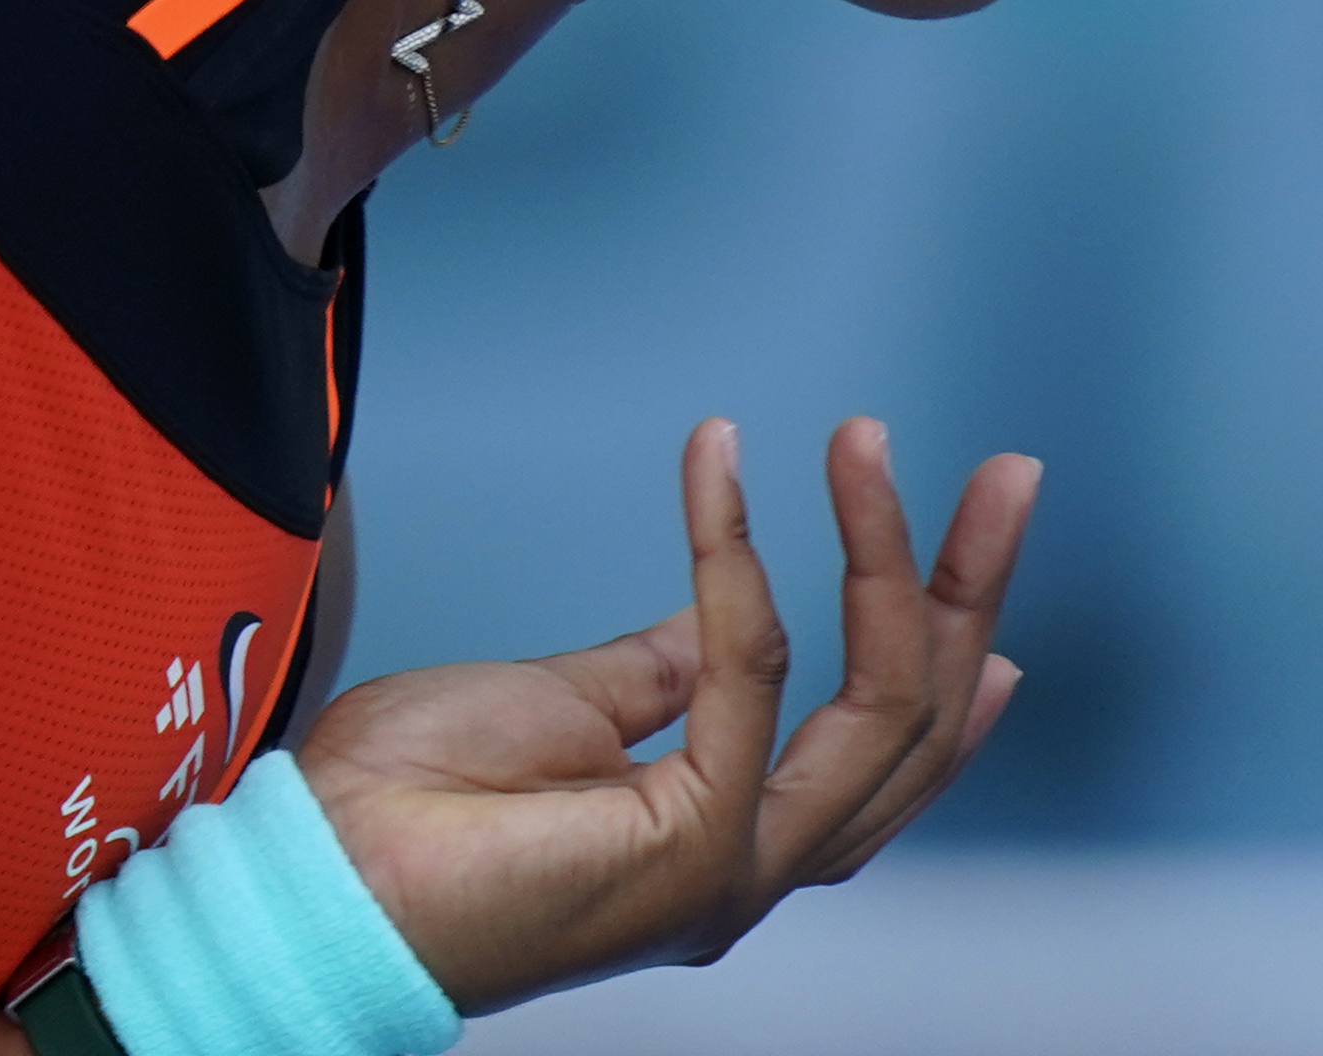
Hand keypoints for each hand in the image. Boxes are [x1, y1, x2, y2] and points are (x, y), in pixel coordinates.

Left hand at [288, 416, 1033, 1015]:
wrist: (312, 878)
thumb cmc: (404, 809)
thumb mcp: (563, 706)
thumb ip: (657, 673)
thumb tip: (717, 630)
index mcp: (716, 844)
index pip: (872, 763)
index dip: (949, 679)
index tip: (984, 592)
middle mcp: (745, 870)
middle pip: (908, 731)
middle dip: (967, 594)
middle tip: (1010, 477)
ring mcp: (731, 870)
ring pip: (878, 709)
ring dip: (892, 558)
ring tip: (871, 443)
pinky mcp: (695, 847)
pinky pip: (748, 665)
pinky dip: (737, 548)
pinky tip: (719, 464)